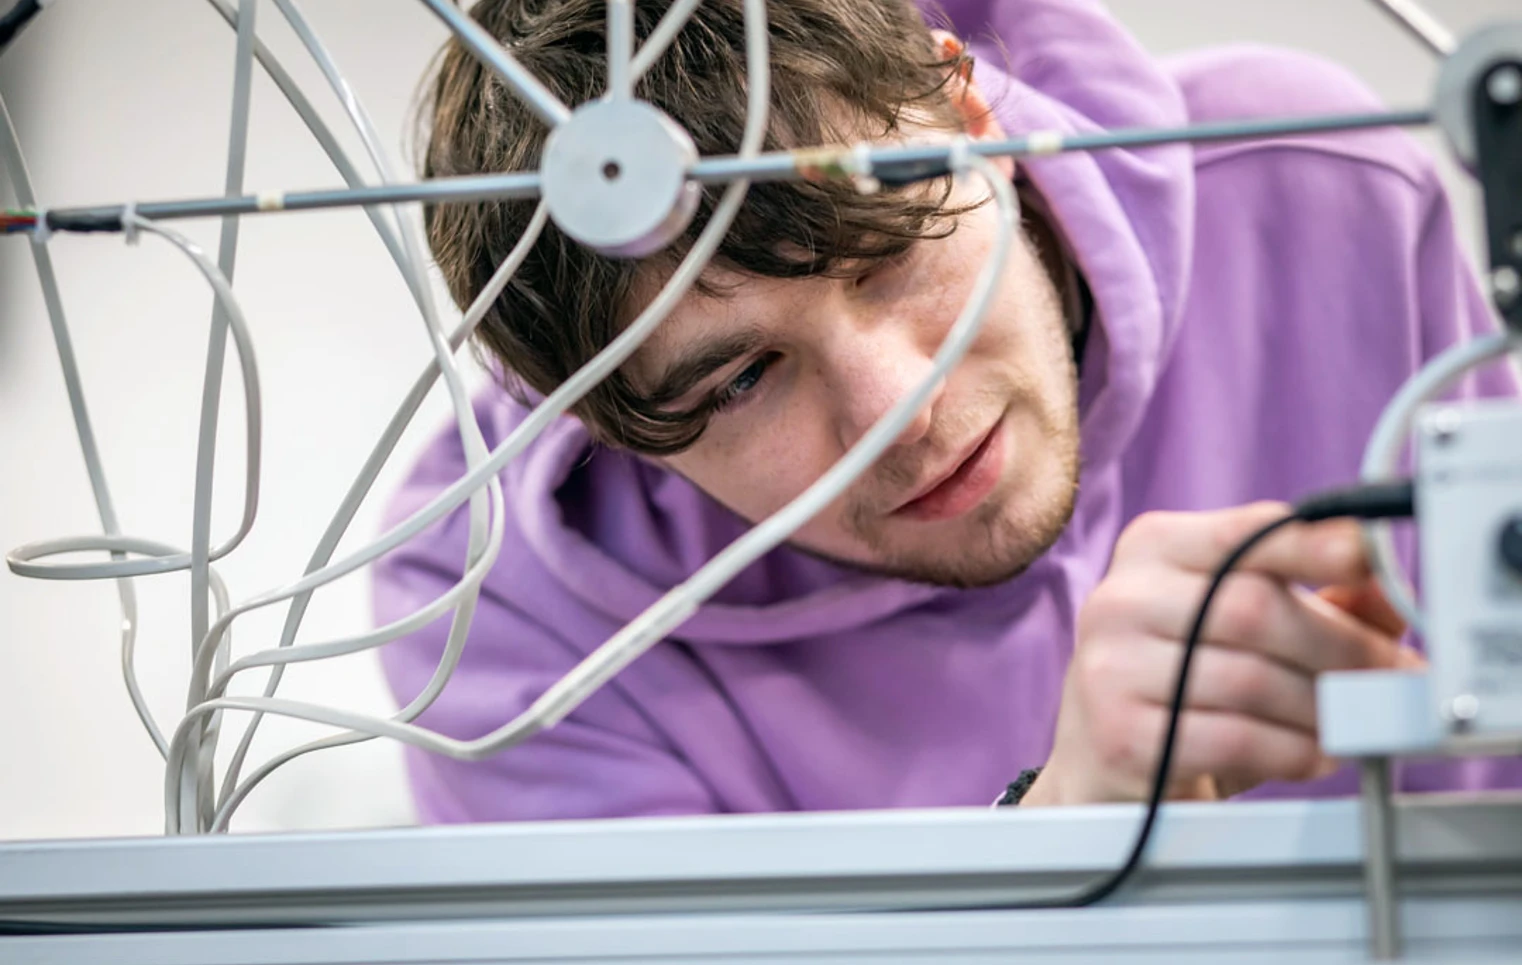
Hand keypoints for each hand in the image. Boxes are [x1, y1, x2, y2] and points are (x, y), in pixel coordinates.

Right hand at [1024, 501, 1420, 805]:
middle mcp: (1120, 598)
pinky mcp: (1121, 734)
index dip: (1311, 544)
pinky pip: (1234, 738)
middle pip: (1255, 609)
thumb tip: (1388, 589)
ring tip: (1351, 723)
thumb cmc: (1180, 685)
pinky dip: (1292, 751)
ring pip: (1251, 679)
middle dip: (1342, 647)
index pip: (1241, 533)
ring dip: (1322, 708)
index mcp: (1151, 550)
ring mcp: (1110, 666)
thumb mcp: (1236, 628)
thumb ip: (1313, 598)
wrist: (1103, 765)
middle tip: (1392, 675)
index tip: (1365, 556)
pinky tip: (1312, 754)